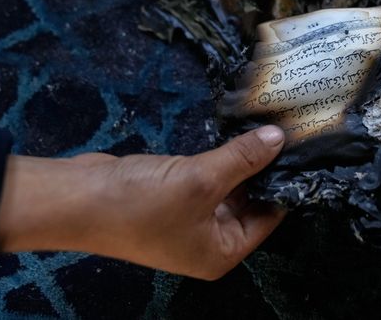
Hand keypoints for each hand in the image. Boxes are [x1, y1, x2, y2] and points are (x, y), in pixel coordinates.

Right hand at [0, 126, 286, 279]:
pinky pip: (207, 177)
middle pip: (250, 201)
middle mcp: (210, 241)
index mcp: (222, 252)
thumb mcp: (201, 179)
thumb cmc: (141, 204)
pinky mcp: (173, 197)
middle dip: (263, 169)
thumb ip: (243, 159)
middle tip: (288, 132)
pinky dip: (219, 159)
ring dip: (241, 160)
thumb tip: (279, 140)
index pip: (270, 218)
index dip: (285, 184)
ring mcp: (190, 219)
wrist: (77, 199)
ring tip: (268, 127)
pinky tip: (236, 133)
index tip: (303, 150)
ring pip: (229, 186)